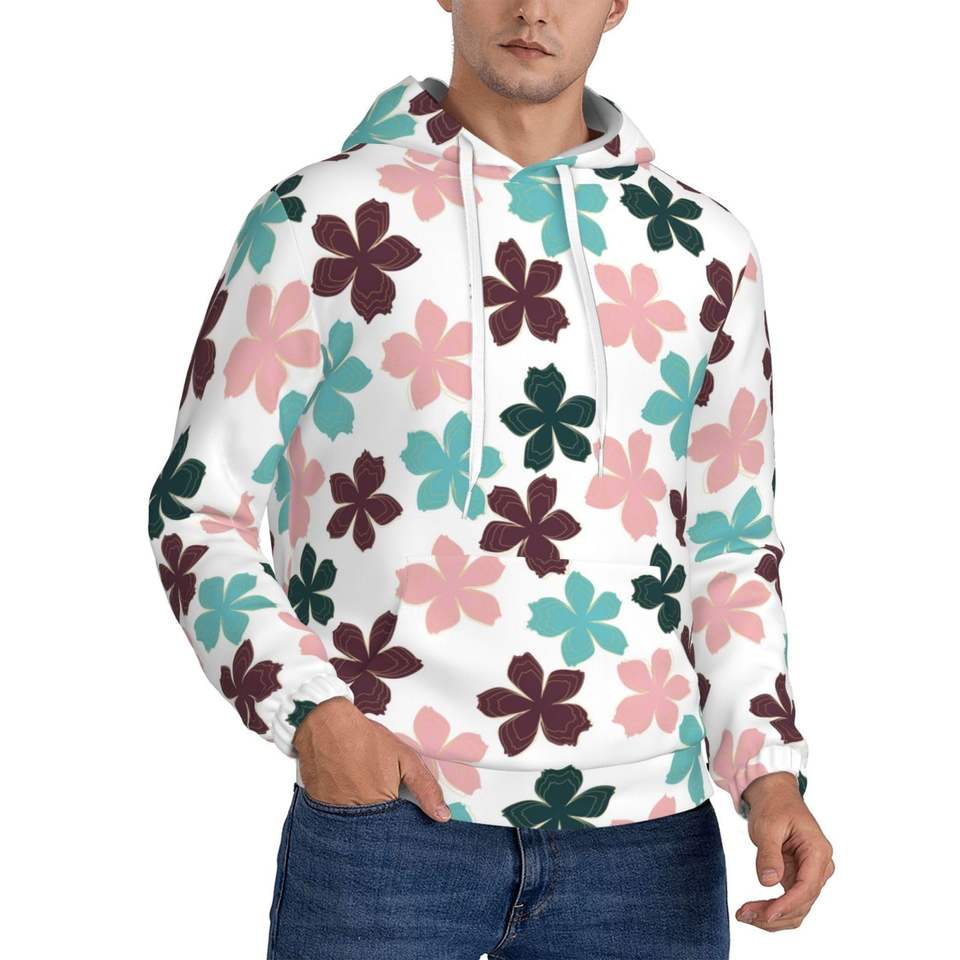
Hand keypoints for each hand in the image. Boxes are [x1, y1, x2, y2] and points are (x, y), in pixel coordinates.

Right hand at [292, 697, 450, 821]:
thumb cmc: (364, 739)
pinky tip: (347, 794)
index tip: (406, 823)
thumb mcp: (405, 758)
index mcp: (380, 807)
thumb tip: (442, 816)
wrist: (325, 725)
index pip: (397, 836)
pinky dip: (344, 813)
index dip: (403, 828)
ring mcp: (334, 816)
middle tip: (383, 803)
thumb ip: (425, 788)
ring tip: (363, 794)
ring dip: (363, 821)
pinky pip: (336, 822)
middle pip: (375, 837)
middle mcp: (355, 818)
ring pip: (355, 831)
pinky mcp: (319, 810)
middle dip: (383, 827)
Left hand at [735, 771, 834, 930]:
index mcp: (818, 852)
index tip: (766, 914)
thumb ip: (768, 853)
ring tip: (745, 916)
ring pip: (797, 909)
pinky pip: (789, 902)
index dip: (787, 904)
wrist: (774, 795)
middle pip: (802, 903)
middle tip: (745, 915)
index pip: (807, 887)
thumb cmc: (774, 805)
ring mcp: (810, 875)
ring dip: (773, 918)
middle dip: (775, 915)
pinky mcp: (797, 878)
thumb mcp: (768, 825)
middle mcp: (819, 867)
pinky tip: (753, 912)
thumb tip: (768, 881)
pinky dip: (772, 910)